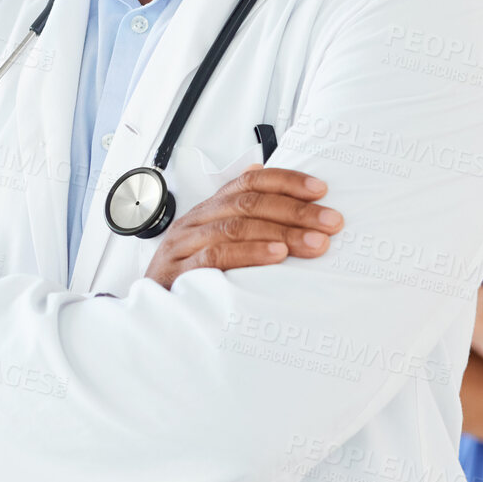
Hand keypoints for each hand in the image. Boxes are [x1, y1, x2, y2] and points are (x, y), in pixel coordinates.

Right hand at [145, 166, 341, 288]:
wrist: (150, 313)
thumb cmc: (186, 275)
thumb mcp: (213, 240)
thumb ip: (237, 211)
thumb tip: (259, 168)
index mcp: (208, 210)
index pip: (249, 181)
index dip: (286, 181)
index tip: (321, 190)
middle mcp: (196, 221)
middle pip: (249, 202)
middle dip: (296, 210)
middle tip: (331, 222)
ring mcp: (185, 245)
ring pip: (237, 226)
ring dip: (282, 232)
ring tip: (315, 242)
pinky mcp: (180, 271)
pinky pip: (218, 256)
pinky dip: (251, 253)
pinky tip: (277, 255)